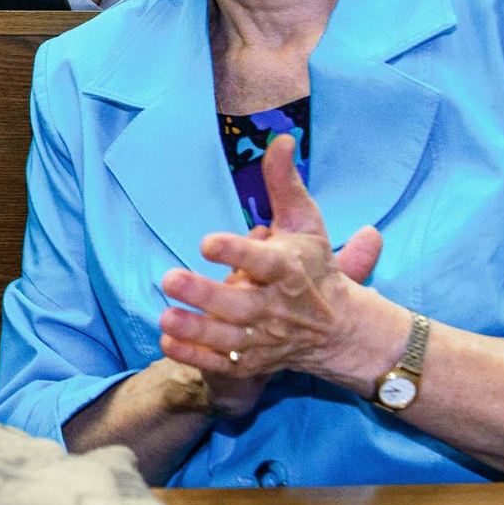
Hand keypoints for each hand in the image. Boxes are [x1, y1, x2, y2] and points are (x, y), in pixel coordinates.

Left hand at [157, 137, 399, 389]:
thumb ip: (285, 183)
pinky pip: (223, 365)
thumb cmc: (314, 267)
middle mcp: (278, 307)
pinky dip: (196, 359)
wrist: (338, 328)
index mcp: (290, 269)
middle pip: (241, 305)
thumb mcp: (305, 222)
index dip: (237, 253)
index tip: (207, 242)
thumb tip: (278, 139)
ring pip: (228, 339)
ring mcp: (265, 338)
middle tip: (169, 278)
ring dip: (195, 330)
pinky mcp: (254, 362)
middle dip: (206, 295)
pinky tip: (167, 344)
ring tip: (164, 317)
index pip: (265, 262)